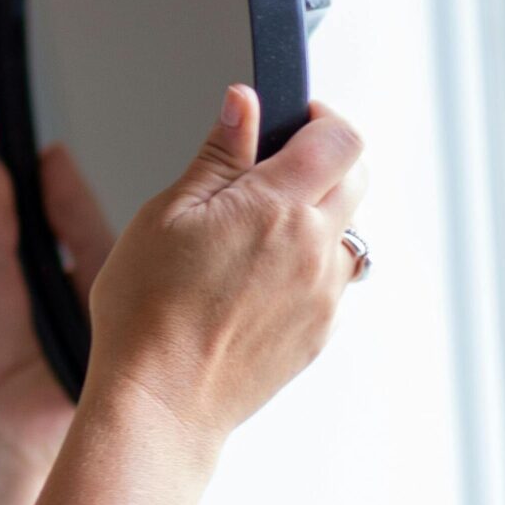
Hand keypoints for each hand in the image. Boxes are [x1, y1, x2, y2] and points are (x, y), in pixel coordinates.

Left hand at [0, 146, 118, 478]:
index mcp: (54, 279)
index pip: (69, 221)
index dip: (63, 188)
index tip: (51, 153)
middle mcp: (87, 298)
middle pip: (105, 240)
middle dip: (88, 205)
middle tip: (64, 164)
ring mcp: (113, 325)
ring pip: (132, 274)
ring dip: (126, 241)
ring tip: (97, 201)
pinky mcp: (130, 353)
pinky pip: (146, 315)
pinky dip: (149, 290)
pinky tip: (147, 260)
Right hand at [86, 85, 367, 448]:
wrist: (161, 400)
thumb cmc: (148, 311)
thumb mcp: (167, 214)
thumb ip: (217, 155)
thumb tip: (245, 104)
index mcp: (278, 207)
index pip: (341, 138)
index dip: (321, 118)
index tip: (293, 121)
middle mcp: (315, 249)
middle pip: (356, 178)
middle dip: (323, 160)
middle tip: (270, 170)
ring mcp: (324, 294)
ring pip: (347, 233)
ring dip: (317, 217)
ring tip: (256, 234)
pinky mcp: (319, 332)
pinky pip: (332, 282)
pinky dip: (307, 267)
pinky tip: (254, 282)